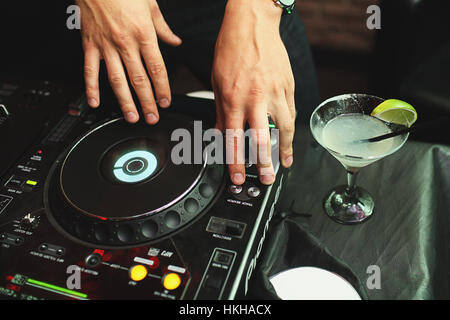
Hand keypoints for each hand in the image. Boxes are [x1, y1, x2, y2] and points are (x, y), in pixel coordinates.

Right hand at [76, 0, 181, 123]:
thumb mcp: (151, 5)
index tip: (166, 102)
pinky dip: (91, 88)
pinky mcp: (90, 45)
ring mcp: (106, 46)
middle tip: (152, 118)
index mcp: (144, 35)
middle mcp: (126, 44)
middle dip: (147, 102)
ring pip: (117, 80)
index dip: (163, 89)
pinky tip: (95, 102)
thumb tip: (176, 41)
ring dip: (125, 102)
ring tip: (132, 116)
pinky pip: (90, 70)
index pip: (157, 69)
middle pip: (139, 80)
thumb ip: (163, 28)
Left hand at [212, 0, 295, 185]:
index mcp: (233, 99)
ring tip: (284, 164)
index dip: (235, 163)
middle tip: (266, 179)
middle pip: (262, 140)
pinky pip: (290, 112)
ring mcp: (275, 93)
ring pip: (284, 128)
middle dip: (264, 164)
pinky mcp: (288, 86)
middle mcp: (255, 99)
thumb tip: (220, 133)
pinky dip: (290, 128)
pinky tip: (289, 138)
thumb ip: (220, 111)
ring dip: (285, 150)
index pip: (234, 139)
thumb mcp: (216, 81)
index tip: (237, 177)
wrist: (252, 23)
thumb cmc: (232, 49)